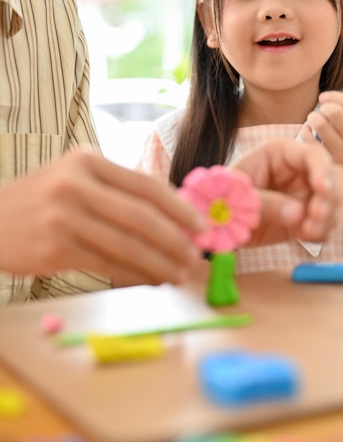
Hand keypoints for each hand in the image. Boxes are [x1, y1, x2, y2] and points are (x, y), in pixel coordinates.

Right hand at [0, 148, 202, 285]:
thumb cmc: (42, 198)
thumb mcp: (76, 176)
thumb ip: (118, 188)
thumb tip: (173, 212)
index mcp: (87, 161)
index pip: (144, 185)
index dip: (178, 208)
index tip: (200, 226)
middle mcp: (74, 185)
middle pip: (139, 217)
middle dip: (174, 240)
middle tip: (195, 257)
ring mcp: (62, 218)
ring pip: (125, 246)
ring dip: (159, 264)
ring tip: (179, 274)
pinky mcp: (54, 250)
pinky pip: (106, 266)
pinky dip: (134, 276)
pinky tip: (151, 280)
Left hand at [232, 138, 342, 245]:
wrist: (215, 223)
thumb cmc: (222, 197)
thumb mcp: (236, 195)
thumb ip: (265, 202)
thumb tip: (299, 214)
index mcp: (281, 153)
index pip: (313, 154)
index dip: (323, 170)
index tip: (322, 189)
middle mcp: (300, 171)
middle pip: (336, 176)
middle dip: (332, 197)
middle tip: (315, 215)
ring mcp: (306, 194)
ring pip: (339, 201)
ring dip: (330, 217)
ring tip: (307, 231)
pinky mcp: (307, 218)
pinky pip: (329, 224)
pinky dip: (324, 232)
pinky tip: (305, 237)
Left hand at [303, 91, 342, 193]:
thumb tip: (327, 98)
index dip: (334, 96)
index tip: (323, 98)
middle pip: (335, 112)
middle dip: (323, 108)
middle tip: (319, 112)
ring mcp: (342, 151)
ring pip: (321, 125)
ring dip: (313, 118)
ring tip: (312, 120)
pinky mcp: (328, 161)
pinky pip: (309, 140)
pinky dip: (304, 132)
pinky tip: (306, 132)